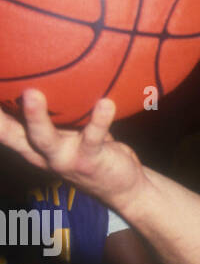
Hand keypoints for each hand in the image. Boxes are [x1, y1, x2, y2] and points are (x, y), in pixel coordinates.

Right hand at [0, 89, 146, 208]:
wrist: (123, 189)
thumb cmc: (88, 148)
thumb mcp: (63, 131)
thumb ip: (48, 111)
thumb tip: (36, 74)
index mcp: (28, 143)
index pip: (1, 126)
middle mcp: (39, 153)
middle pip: (9, 134)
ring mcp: (63, 159)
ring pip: (44, 138)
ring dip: (36, 117)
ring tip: (32, 94)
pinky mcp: (91, 160)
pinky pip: (94, 137)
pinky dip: (100, 119)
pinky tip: (106, 103)